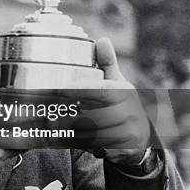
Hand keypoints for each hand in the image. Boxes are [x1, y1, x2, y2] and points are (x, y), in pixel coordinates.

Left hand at [64, 37, 150, 165]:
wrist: (141, 136)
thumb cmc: (122, 105)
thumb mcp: (118, 83)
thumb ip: (107, 63)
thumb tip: (103, 40)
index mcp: (125, 92)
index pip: (99, 90)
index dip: (77, 90)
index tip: (57, 89)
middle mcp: (130, 112)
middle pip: (93, 115)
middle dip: (68, 117)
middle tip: (49, 115)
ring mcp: (130, 132)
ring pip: (93, 134)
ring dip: (70, 132)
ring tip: (52, 127)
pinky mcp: (125, 150)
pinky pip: (97, 148)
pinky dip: (79, 144)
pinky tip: (66, 139)